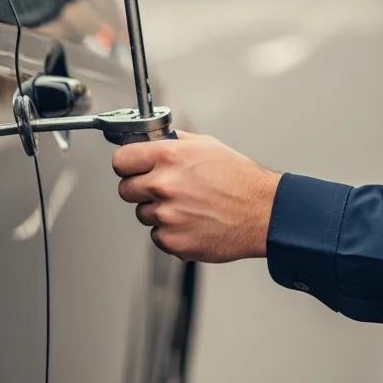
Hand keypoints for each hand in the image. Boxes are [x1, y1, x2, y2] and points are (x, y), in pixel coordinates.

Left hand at [113, 131, 281, 262]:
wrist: (261, 212)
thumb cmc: (238, 178)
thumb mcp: (206, 144)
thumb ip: (174, 141)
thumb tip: (151, 140)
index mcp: (169, 157)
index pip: (121, 160)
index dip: (127, 164)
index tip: (131, 167)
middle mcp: (164, 185)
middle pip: (125, 189)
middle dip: (140, 188)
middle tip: (163, 188)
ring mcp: (166, 216)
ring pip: (142, 214)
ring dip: (158, 211)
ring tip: (187, 205)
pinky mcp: (172, 241)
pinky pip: (158, 236)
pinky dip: (170, 231)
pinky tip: (192, 221)